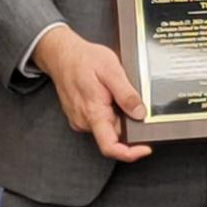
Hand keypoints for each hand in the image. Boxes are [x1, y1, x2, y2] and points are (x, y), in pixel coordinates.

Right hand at [33, 25, 152, 162]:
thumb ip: (126, 94)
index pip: (110, 146)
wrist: (61, 53)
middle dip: (128, 121)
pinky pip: (100, 118)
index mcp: (93, 113)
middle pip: (114, 134)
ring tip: (115, 90)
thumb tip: (140, 113)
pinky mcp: (80, 114)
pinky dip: (110, 109)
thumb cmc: (83, 59)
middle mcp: (84, 121)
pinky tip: (108, 92)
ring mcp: (81, 119)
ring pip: (108, 125)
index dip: (130, 153)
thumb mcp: (111, 71)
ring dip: (118, 113)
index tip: (145, 148)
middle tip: (132, 98)